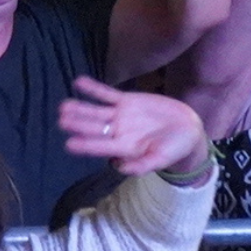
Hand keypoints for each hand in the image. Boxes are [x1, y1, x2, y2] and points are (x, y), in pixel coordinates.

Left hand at [58, 77, 208, 175]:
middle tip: (62, 121)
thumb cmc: (174, 149)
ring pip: (96, 111)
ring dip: (80, 107)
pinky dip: (93, 88)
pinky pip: (107, 94)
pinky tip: (78, 81)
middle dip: (78, 124)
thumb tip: (120, 169)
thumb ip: (142, 165)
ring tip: (64, 105)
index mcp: (123, 147)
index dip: (86, 145)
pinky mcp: (126, 101)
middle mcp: (117, 131)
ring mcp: (120, 115)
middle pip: (94, 127)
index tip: (69, 144)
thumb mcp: (161, 159)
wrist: (188, 129)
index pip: (101, 146)